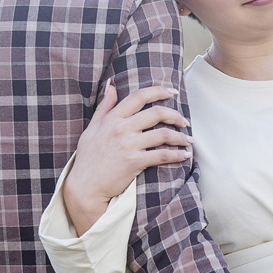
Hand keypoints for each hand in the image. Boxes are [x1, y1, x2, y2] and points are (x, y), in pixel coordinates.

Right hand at [64, 82, 191, 234]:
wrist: (84, 187)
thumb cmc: (88, 158)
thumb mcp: (92, 128)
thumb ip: (104, 106)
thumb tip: (111, 84)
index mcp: (111, 118)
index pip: (138, 96)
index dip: (158, 91)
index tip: (172, 92)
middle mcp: (121, 128)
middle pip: (156, 113)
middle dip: (175, 115)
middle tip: (184, 122)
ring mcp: (128, 145)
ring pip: (163, 134)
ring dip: (180, 137)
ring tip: (188, 140)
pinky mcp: (135, 162)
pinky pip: (162, 155)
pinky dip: (177, 154)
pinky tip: (184, 155)